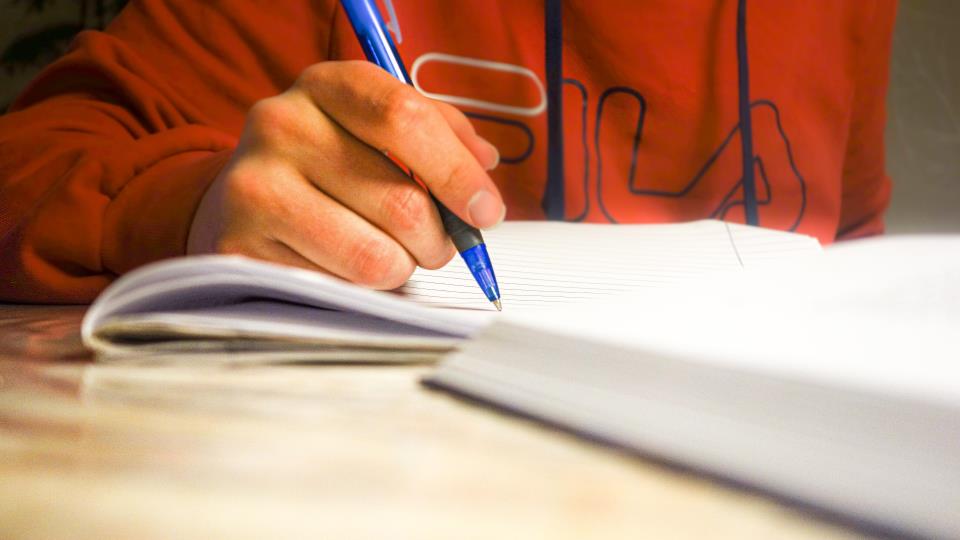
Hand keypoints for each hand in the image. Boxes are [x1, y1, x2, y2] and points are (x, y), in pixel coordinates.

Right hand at [187, 61, 501, 288]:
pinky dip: (360, 289)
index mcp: (326, 85)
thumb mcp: (377, 127)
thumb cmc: (326, 162)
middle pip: (402, 201)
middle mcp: (282, 125)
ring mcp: (254, 187)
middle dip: (439, 239)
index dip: (457, 172)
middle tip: (437, 244)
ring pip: (376, 256)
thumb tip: (484, 164)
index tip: (486, 210)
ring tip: (391, 254)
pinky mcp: (241, 247)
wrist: (240, 198)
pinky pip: (339, 288)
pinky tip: (344, 266)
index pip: (404, 118)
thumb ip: (439, 133)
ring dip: (402, 268)